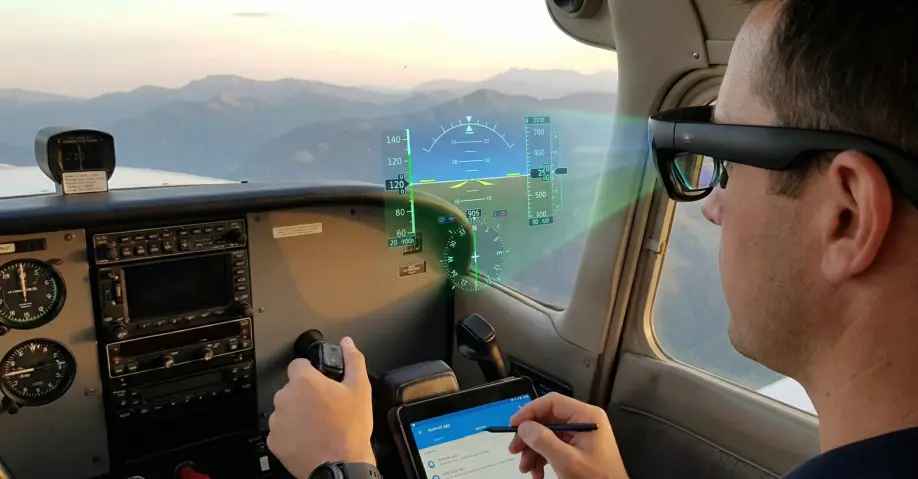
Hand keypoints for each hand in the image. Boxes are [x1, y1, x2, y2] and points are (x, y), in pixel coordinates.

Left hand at [267, 337, 374, 478]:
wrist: (341, 465)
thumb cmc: (350, 428)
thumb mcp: (360, 388)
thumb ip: (353, 360)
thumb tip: (348, 343)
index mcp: (304, 381)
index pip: (298, 365)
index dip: (311, 372)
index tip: (321, 383)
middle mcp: (285, 397)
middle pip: (291, 388)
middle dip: (305, 395)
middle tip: (324, 407)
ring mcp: (277, 420)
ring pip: (286, 409)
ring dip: (297, 414)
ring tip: (318, 425)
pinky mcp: (274, 440)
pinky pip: (281, 430)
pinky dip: (292, 433)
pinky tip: (309, 438)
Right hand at [509, 392, 628, 478]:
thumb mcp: (567, 461)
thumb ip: (544, 441)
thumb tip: (524, 426)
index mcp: (586, 416)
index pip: (553, 402)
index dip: (530, 411)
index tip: (514, 425)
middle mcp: (583, 422)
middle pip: (547, 419)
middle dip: (529, 437)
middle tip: (514, 450)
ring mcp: (580, 436)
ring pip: (547, 435)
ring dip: (533, 452)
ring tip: (525, 468)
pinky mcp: (577, 449)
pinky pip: (553, 447)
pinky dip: (542, 459)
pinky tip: (537, 473)